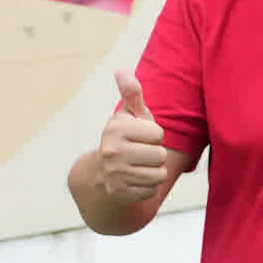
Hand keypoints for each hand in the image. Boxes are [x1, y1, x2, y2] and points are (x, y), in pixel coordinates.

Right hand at [91, 70, 175, 208]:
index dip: (155, 135)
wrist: (102, 173)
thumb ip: (131, 94)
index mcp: (116, 129)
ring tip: (138, 166)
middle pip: (160, 155)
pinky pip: (152, 190)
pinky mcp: (119, 193)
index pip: (158, 134)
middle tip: (140, 153)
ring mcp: (114, 173)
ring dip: (154, 172)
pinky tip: (134, 180)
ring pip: (159, 174)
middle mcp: (111, 150)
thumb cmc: (126, 139)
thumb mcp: (129, 116)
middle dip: (156, 155)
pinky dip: (148, 187)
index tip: (142, 136)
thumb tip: (121, 70)